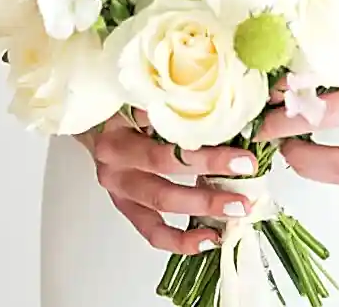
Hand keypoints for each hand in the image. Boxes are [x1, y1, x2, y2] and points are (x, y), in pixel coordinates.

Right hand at [79, 113, 258, 253]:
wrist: (94, 125)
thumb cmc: (123, 108)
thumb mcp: (141, 98)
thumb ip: (170, 105)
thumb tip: (219, 112)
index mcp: (120, 130)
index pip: (166, 143)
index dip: (205, 152)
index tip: (242, 157)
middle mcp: (116, 161)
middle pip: (165, 173)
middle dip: (209, 180)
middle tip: (244, 184)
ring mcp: (119, 187)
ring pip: (162, 204)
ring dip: (202, 209)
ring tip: (235, 211)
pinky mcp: (125, 207)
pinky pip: (152, 231)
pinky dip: (181, 240)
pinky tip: (209, 239)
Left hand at [257, 49, 338, 183]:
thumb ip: (328, 66)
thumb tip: (282, 86)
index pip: (328, 114)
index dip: (292, 118)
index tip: (267, 114)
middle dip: (299, 155)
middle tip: (274, 139)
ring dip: (313, 166)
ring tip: (291, 147)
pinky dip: (334, 167)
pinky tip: (318, 152)